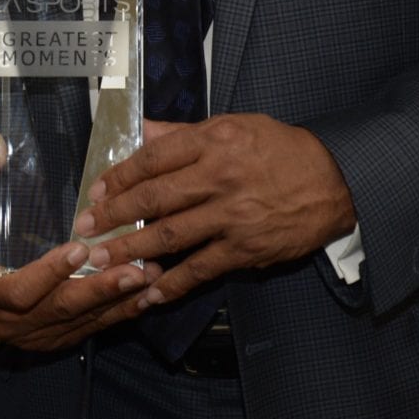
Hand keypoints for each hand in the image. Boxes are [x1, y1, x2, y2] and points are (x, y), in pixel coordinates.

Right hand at [0, 130, 161, 351]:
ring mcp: (39, 334)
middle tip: (135, 269)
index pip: (21, 289)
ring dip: (118, 300)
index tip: (80, 248)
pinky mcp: (59, 339)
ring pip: (82, 320)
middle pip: (61, 308)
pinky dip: (120, 312)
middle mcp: (15, 322)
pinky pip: (92, 328)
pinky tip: (145, 295)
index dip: (50, 272)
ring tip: (150, 276)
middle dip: (100, 289)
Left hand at [75, 115, 356, 309]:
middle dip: (113, 215)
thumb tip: (139, 128)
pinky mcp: (244, 248)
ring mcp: (231, 216)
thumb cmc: (280, 150)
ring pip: (169, 236)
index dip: (119, 175)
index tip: (97, 189)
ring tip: (100, 260)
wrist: (333, 181)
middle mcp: (219, 176)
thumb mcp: (234, 125)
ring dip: (130, 250)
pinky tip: (147, 293)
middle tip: (85, 226)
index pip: (153, 158)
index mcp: (214, 141)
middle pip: (153, 198)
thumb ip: (183, 132)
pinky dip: (170, 284)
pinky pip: (199, 269)